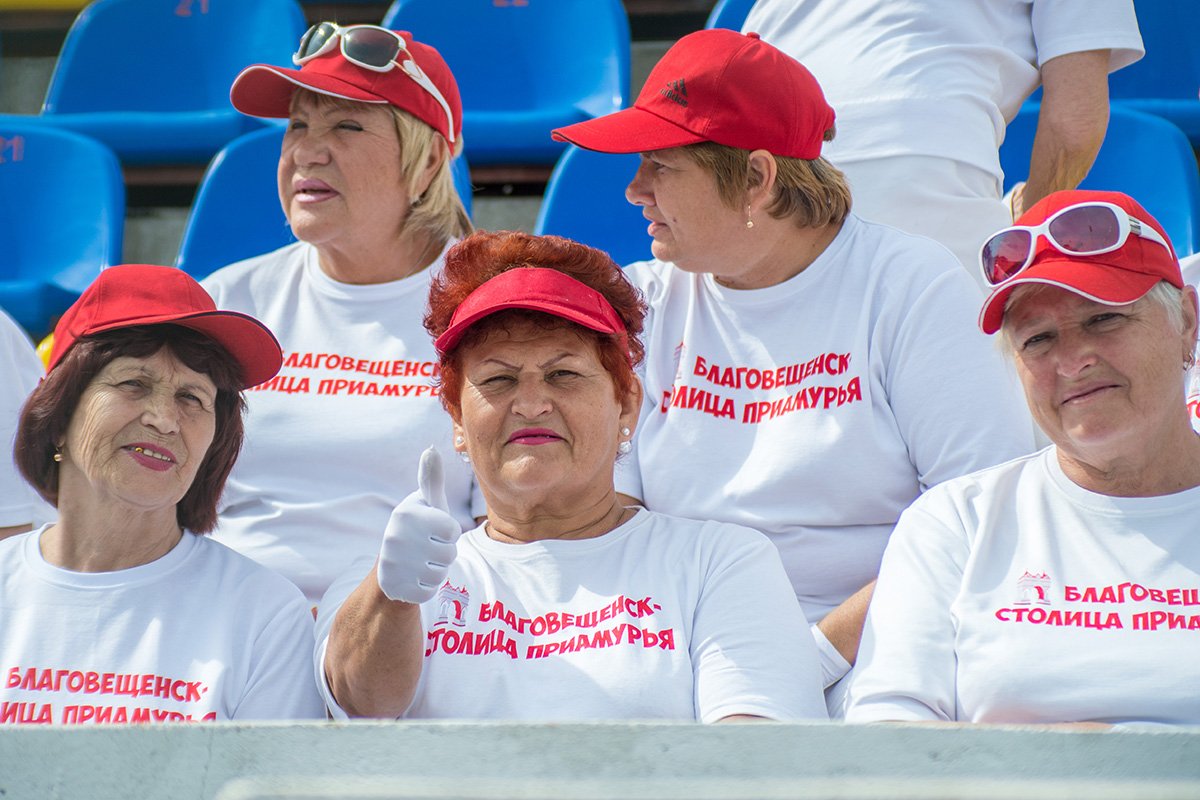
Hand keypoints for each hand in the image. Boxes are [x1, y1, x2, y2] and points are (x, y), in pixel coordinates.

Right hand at [376, 447, 463, 603]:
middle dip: (444, 553)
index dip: (448, 532)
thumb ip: (431, 479)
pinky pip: (430, 591)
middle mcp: (397, 538)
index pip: (452, 530)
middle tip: (427, 548)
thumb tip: (430, 449)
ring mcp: (395, 565)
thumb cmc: (418, 528)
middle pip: (449, 554)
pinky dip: (427, 587)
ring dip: (437, 570)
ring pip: (440, 574)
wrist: (392, 563)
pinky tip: (415, 577)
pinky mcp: (397, 588)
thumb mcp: (426, 503)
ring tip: (422, 561)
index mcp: (407, 514)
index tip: (434, 530)